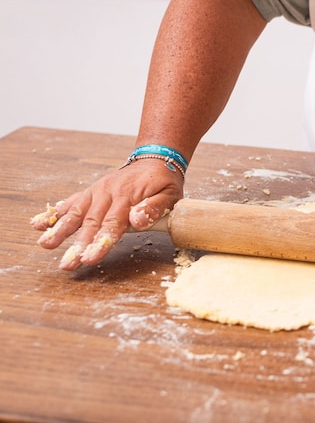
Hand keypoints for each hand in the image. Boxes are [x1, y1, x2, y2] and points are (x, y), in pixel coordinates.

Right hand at [31, 160, 183, 269]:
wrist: (155, 159)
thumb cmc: (164, 181)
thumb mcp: (170, 194)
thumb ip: (155, 208)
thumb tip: (137, 222)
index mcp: (128, 195)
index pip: (113, 223)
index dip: (101, 242)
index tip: (90, 258)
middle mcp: (108, 192)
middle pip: (90, 222)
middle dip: (78, 245)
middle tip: (67, 263)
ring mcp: (96, 192)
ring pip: (75, 212)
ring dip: (59, 229)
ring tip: (45, 244)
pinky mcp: (90, 192)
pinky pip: (70, 202)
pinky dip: (53, 213)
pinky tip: (37, 224)